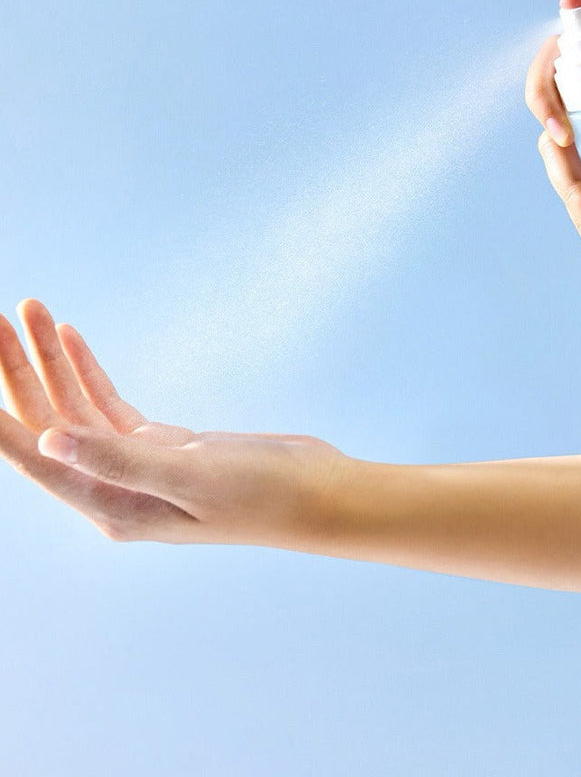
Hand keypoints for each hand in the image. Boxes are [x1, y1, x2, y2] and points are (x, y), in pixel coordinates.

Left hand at [0, 299, 349, 546]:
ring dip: (52, 360)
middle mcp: (113, 487)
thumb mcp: (191, 476)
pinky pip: (108, 402)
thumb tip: (46, 441)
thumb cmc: (262, 493)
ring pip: (76, 407)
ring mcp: (136, 464)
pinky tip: (70, 337)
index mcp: (113, 505)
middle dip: (20, 370)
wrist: (316, 493)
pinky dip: (87, 369)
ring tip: (31, 309)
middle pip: (48, 423)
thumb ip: (119, 460)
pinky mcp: (161, 445)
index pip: (35, 457)